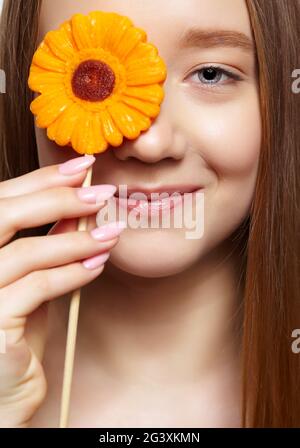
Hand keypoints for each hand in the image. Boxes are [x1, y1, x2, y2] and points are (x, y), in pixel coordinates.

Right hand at [0, 157, 121, 426]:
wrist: (2, 391)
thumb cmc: (14, 331)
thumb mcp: (29, 279)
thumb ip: (44, 243)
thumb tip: (75, 207)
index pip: (0, 200)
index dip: (40, 179)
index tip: (81, 167)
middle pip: (3, 216)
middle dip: (57, 199)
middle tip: (100, 193)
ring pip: (26, 252)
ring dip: (75, 240)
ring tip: (111, 233)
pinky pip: (37, 287)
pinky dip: (72, 273)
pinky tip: (97, 265)